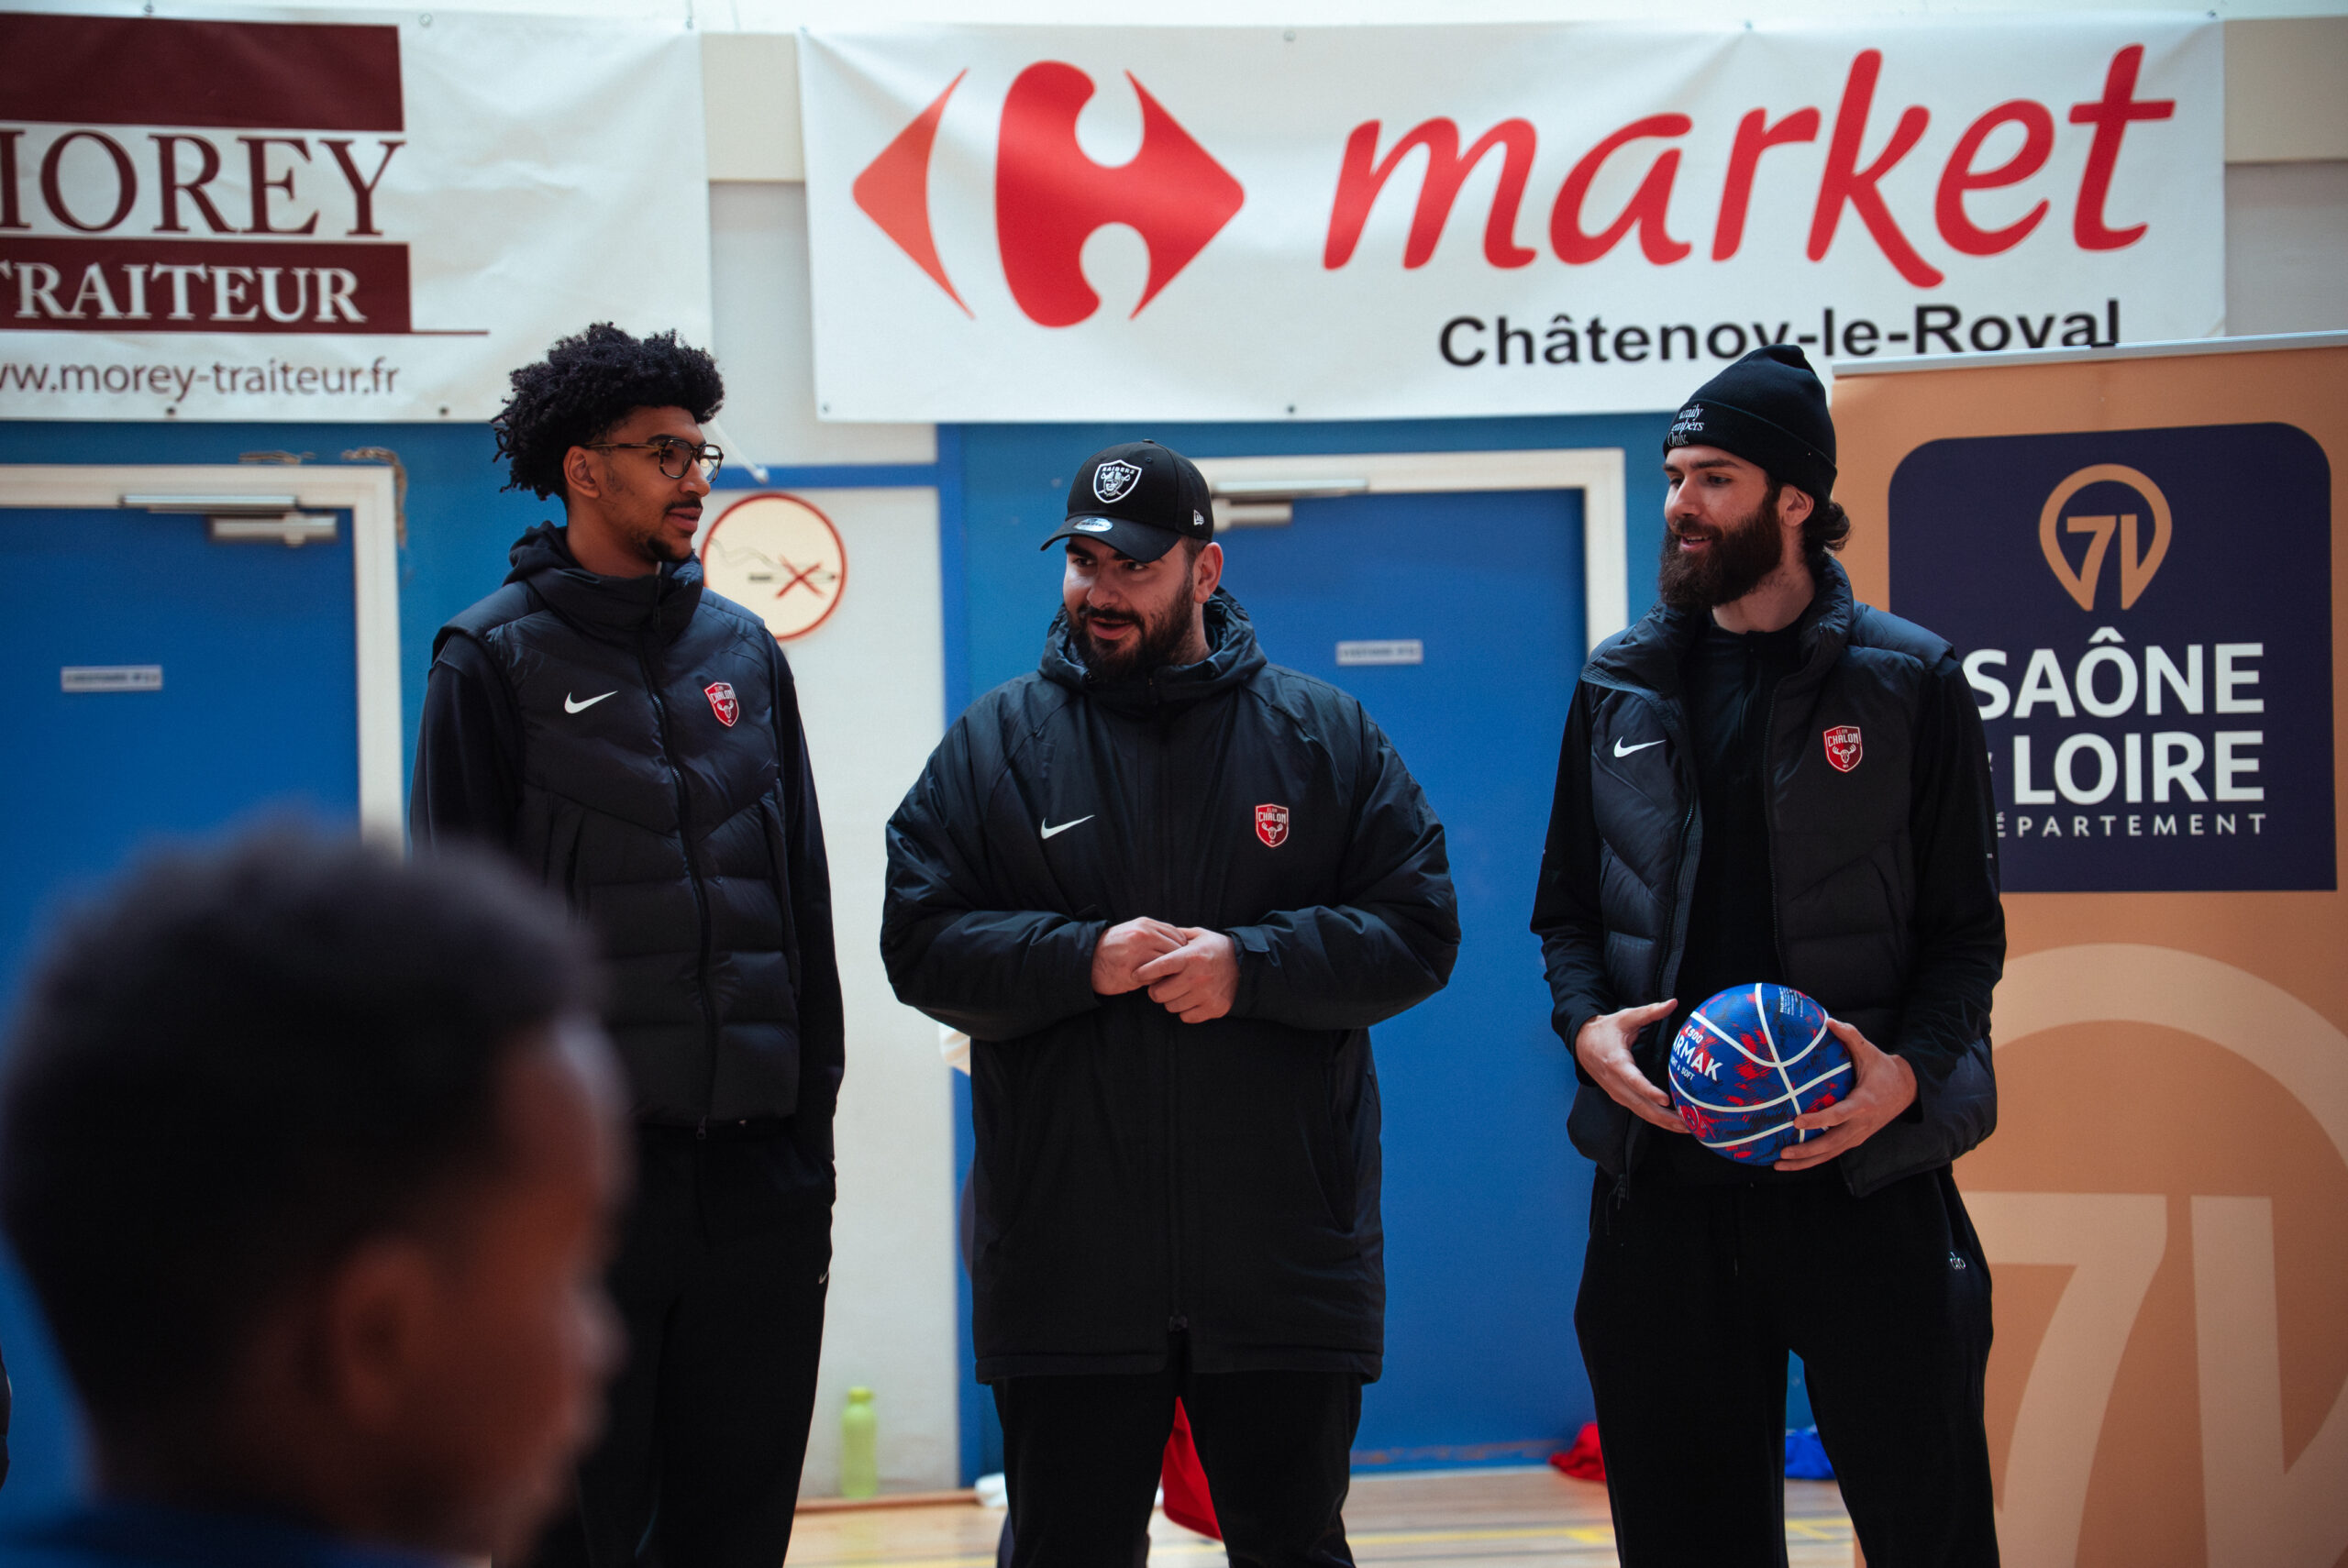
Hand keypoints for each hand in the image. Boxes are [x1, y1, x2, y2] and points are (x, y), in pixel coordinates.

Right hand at [1090, 917, 1186, 995]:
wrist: (1087, 961)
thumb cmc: (1114, 949)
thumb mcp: (1133, 932)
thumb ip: (1155, 934)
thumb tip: (1183, 945)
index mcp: (1145, 924)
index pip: (1178, 935)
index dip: (1181, 950)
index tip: (1179, 960)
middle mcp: (1144, 934)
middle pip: (1177, 950)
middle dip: (1179, 962)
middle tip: (1177, 973)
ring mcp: (1138, 952)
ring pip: (1169, 964)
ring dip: (1169, 973)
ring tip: (1163, 978)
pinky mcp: (1132, 970)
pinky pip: (1156, 977)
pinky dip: (1158, 981)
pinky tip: (1152, 983)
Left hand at [1135, 928, 1239, 1023]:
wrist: (1246, 964)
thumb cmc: (1215, 948)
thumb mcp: (1197, 935)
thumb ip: (1175, 936)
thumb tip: (1152, 936)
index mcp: (1191, 956)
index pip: (1158, 967)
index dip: (1143, 972)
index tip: (1137, 974)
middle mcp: (1198, 976)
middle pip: (1159, 994)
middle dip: (1156, 990)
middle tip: (1160, 985)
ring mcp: (1206, 994)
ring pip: (1171, 1007)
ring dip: (1171, 1000)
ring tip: (1179, 990)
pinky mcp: (1214, 1008)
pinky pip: (1186, 1017)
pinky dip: (1186, 1010)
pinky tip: (1191, 999)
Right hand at [1574, 999, 1686, 1133]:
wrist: (1581, 1042)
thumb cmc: (1606, 1030)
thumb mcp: (1626, 1017)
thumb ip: (1650, 1012)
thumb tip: (1673, 1002)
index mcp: (1617, 1061)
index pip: (1634, 1080)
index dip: (1649, 1091)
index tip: (1665, 1099)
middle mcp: (1615, 1081)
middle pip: (1640, 1104)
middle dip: (1664, 1116)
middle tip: (1687, 1123)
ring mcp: (1616, 1092)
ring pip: (1640, 1112)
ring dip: (1662, 1122)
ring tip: (1686, 1127)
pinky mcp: (1619, 1096)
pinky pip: (1638, 1111)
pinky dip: (1655, 1119)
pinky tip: (1671, 1122)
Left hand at [1774, 1017, 1917, 1170]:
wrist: (1907, 1089)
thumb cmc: (1883, 1069)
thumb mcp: (1869, 1051)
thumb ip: (1850, 1037)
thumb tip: (1828, 1020)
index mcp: (1863, 1103)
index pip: (1838, 1115)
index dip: (1818, 1120)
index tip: (1797, 1121)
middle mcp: (1861, 1125)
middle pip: (1831, 1144)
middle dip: (1806, 1151)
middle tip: (1782, 1153)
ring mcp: (1859, 1135)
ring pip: (1831, 1154)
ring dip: (1806, 1162)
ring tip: (1780, 1164)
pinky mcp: (1856, 1139)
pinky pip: (1833, 1153)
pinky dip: (1814, 1159)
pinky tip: (1794, 1162)